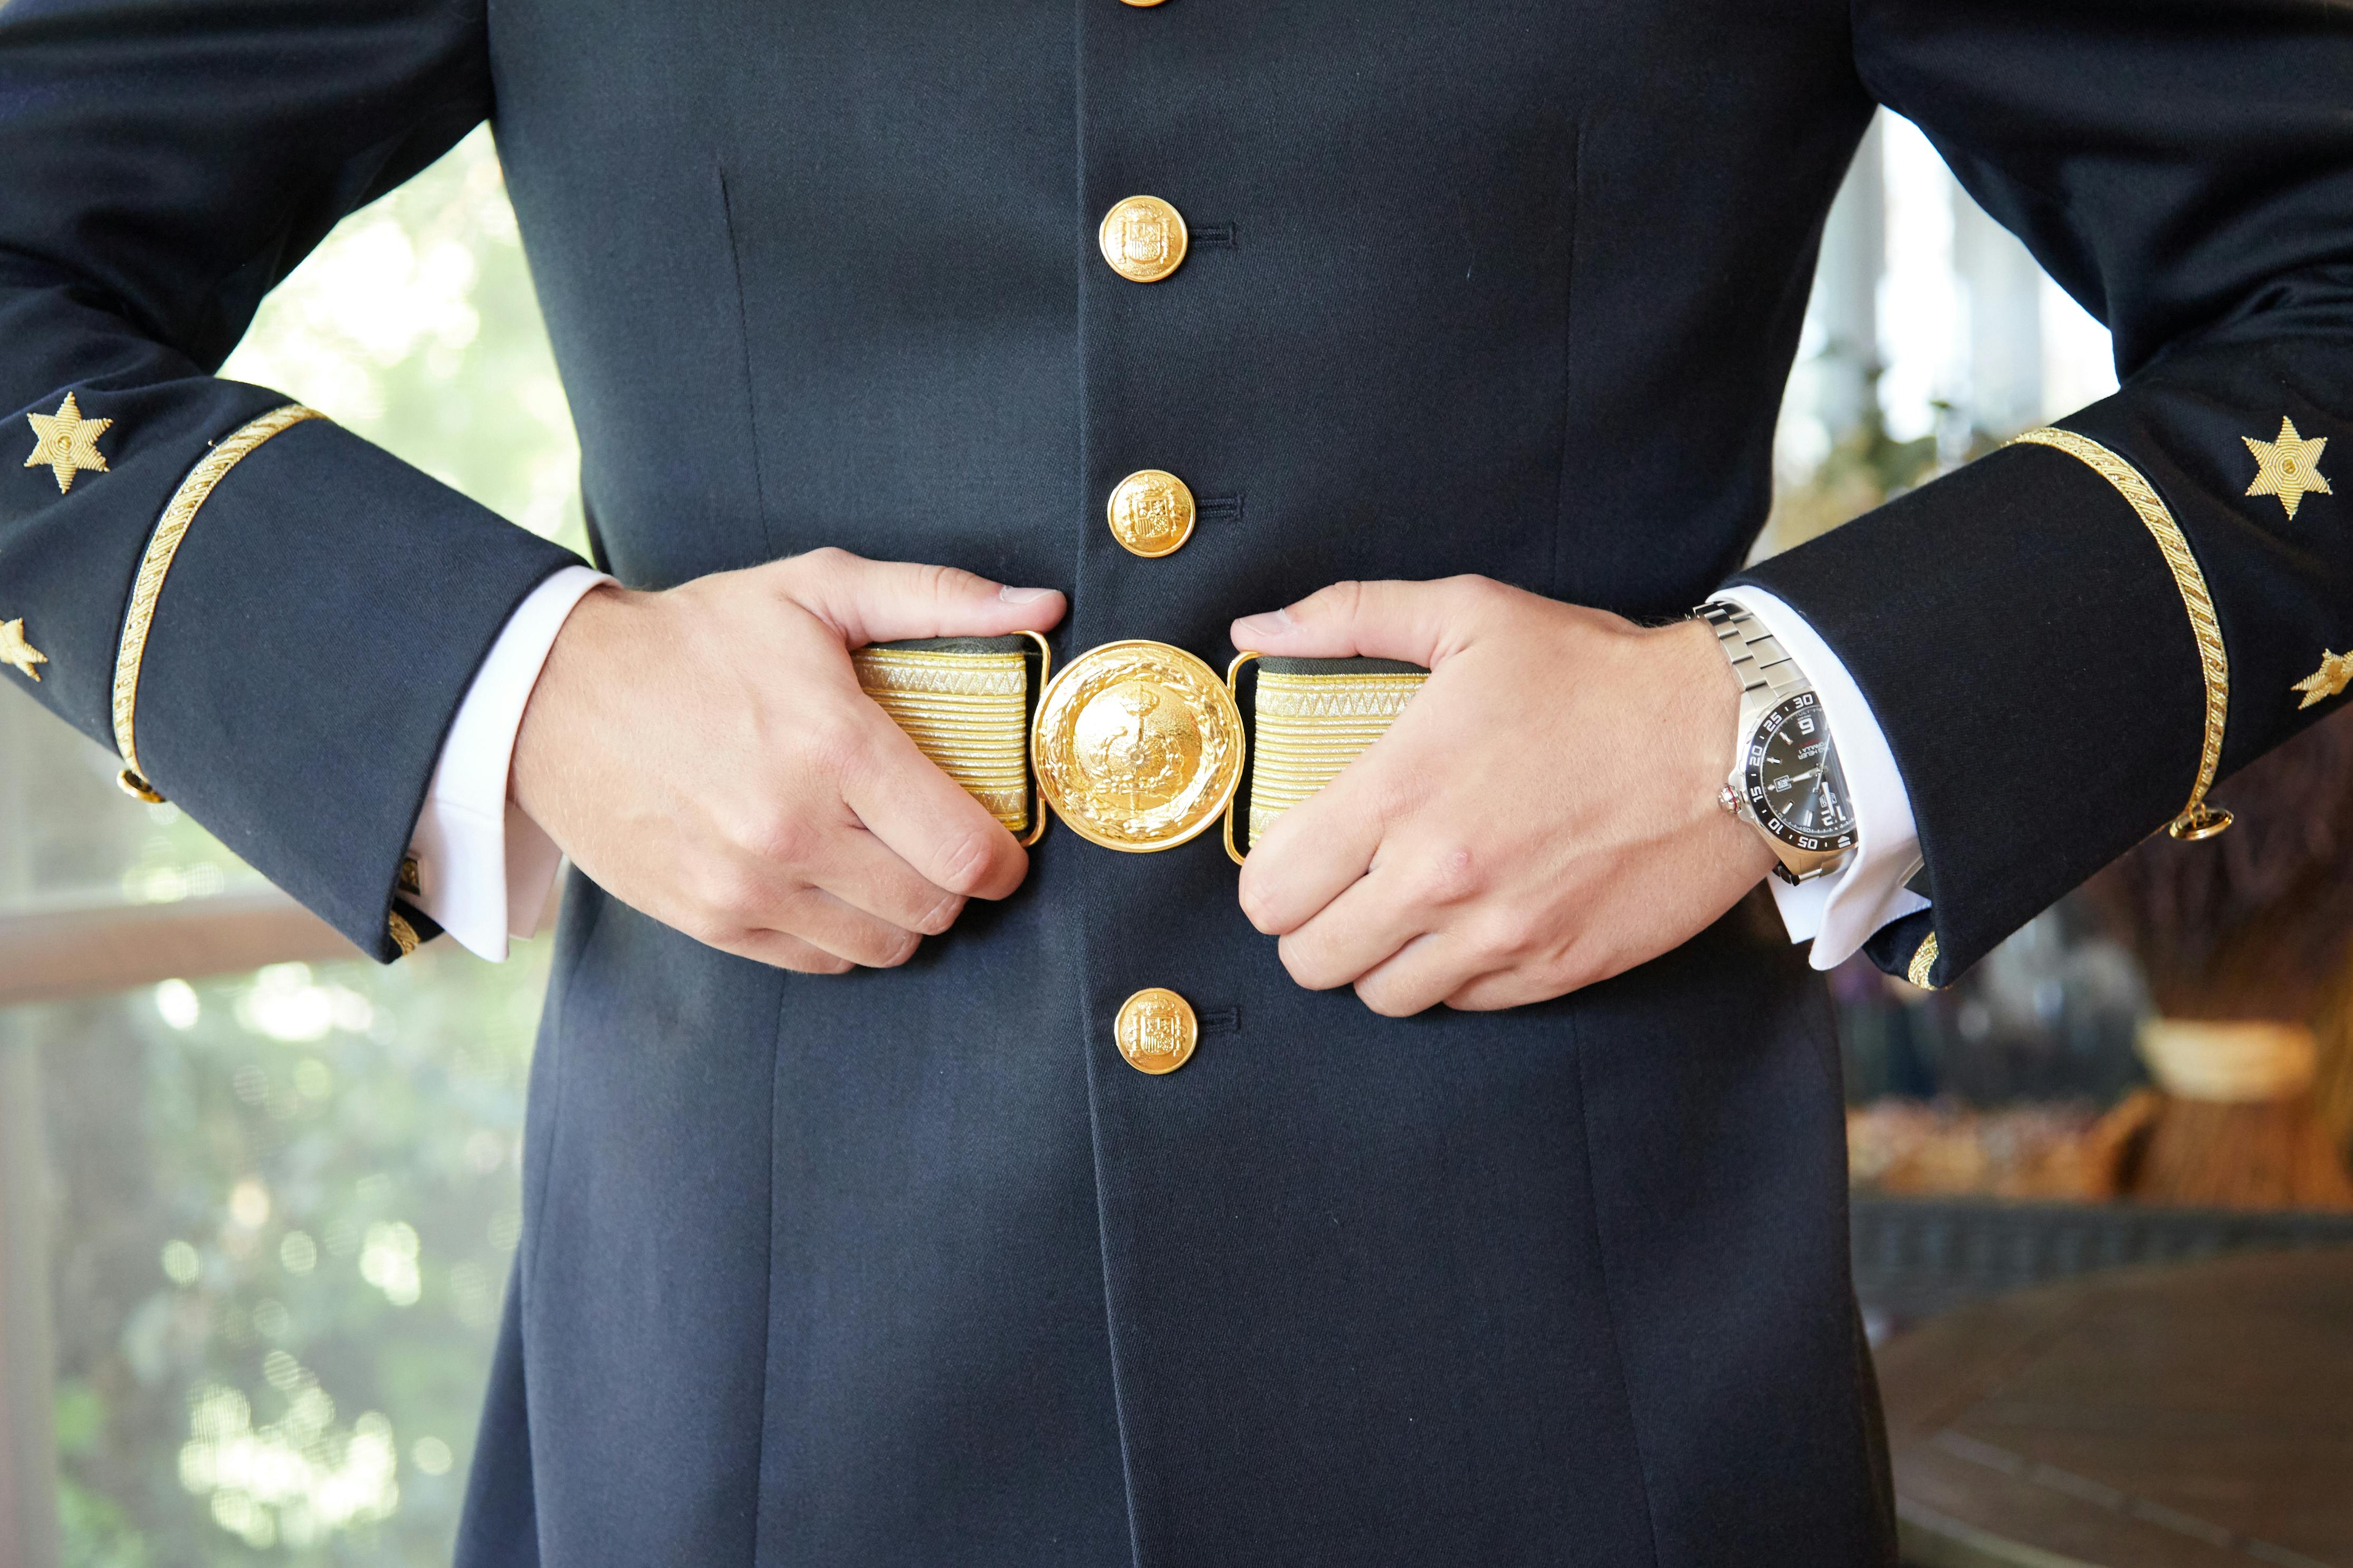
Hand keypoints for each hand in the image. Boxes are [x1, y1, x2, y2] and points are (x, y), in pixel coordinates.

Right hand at [511, 547, 1064, 971]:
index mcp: (835, 747)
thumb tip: (1046, 605)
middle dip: (957, 883)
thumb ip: (939, 598)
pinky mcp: (710, 920)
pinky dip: (844, 935)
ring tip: (888, 863)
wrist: (555, 693)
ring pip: (883, 946)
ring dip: (904, 914)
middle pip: (933, 907)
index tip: (1003, 845)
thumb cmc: (699, 635)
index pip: (965, 852)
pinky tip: (832, 883)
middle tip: (942, 844)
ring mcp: (747, 885)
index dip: (1004, 860)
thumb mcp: (818, 588)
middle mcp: (794, 829)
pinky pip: (820, 961)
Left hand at [1229, 577, 1775, 1014]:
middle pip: (1310, 960)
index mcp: (1399, 793)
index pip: (1271, 891)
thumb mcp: (1470, 614)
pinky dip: (1452, 974)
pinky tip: (1472, 921)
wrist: (1734, 740)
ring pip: (1380, 996)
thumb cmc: (1598, 673)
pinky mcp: (1555, 970)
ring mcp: (1499, 935)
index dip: (1270, 879)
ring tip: (1404, 910)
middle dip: (1313, 926)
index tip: (1297, 857)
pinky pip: (1461, 1004)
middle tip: (1343, 888)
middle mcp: (1438, 879)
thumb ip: (1348, 618)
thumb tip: (1254, 628)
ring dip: (1379, 959)